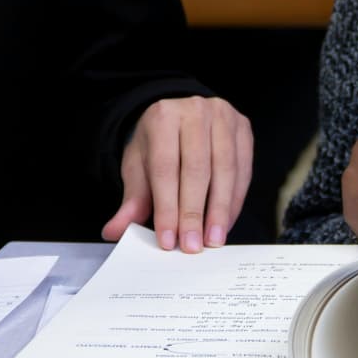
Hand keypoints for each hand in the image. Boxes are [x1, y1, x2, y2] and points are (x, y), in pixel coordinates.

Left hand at [101, 96, 252, 251]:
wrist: (181, 119)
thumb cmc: (159, 146)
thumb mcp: (139, 168)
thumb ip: (132, 200)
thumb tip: (113, 231)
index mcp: (163, 116)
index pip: (165, 168)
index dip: (167, 207)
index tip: (168, 239)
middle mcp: (195, 111)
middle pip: (197, 169)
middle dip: (194, 212)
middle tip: (192, 246)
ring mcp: (224, 117)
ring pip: (225, 170)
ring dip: (219, 210)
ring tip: (213, 240)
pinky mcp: (244, 130)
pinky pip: (243, 170)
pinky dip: (234, 201)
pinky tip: (225, 223)